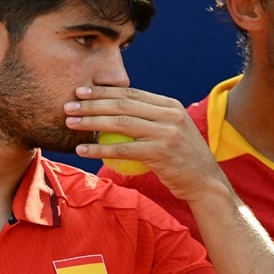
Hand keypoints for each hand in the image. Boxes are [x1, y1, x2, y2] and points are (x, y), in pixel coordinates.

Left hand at [65, 85, 227, 201]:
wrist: (205, 182)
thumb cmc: (182, 158)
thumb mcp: (171, 130)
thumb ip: (150, 118)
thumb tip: (116, 110)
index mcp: (170, 105)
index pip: (131, 92)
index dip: (103, 91)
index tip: (81, 92)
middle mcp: (169, 115)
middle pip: (122, 104)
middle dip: (91, 104)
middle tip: (68, 106)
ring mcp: (166, 133)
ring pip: (120, 123)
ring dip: (91, 122)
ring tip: (70, 123)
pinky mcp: (160, 153)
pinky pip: (122, 149)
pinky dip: (99, 148)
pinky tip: (82, 149)